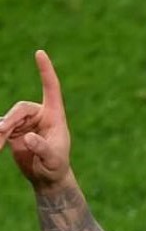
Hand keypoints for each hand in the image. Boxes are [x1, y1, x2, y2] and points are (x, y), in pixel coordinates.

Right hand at [0, 50, 71, 187]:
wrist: (47, 177)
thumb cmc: (56, 167)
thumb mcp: (53, 159)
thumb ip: (42, 148)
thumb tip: (29, 138)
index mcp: (55, 115)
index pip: (51, 88)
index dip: (45, 71)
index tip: (40, 53)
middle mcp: (40, 115)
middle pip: (20, 108)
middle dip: (10, 120)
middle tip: (2, 132)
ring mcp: (26, 122)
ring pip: (7, 118)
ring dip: (1, 131)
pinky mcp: (14, 130)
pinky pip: (1, 128)